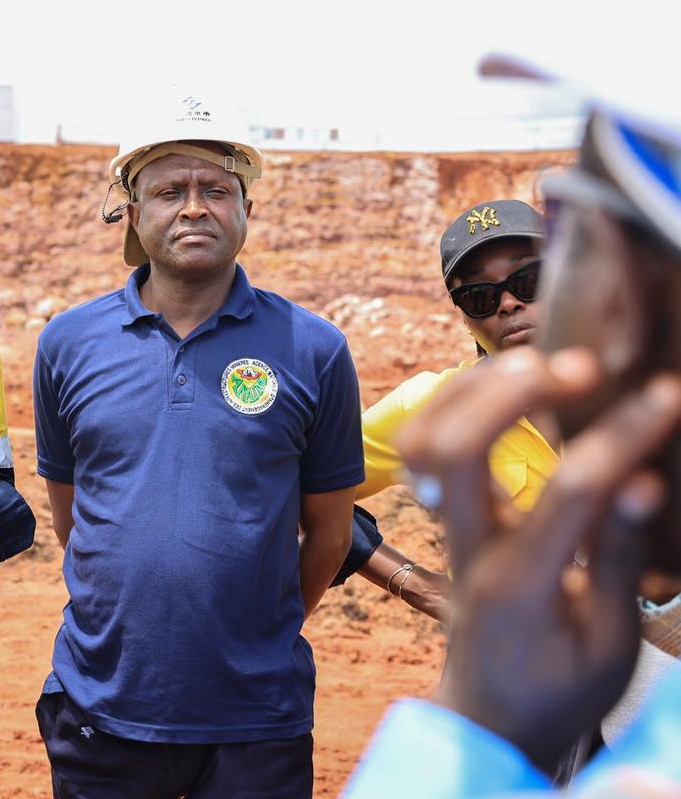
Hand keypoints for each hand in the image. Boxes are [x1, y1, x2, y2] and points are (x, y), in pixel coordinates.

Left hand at [395, 346, 680, 770]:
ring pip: (424, 443)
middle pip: (454, 452)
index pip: (566, 495)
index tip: (665, 396)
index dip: (620, 439)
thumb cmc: (561, 689)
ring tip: (545, 362)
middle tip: (584, 366)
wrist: (489, 719)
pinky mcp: (444, 519)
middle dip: (512, 395)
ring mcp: (446, 531)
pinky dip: (460, 403)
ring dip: (474, 389)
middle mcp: (468, 550)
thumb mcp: (610, 644)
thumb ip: (620, 563)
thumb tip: (644, 484)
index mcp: (520, 587)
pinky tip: (512, 384)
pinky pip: (427, 449)